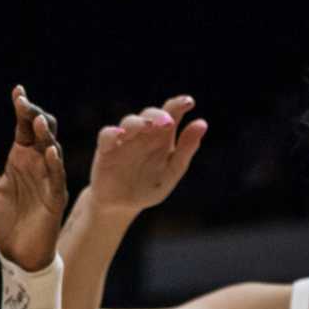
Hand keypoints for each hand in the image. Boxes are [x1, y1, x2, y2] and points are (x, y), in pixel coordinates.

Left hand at [0, 85, 66, 272]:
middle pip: (41, 131)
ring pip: (52, 149)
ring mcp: (48, 179)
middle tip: (22, 102)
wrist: (15, 252)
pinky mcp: (55, 197)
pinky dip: (54, 164)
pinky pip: (57, 177)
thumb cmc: (3, 219)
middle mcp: (37, 163)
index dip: (22, 108)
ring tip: (36, 121)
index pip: (24, 126)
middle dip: (33, 115)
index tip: (17, 91)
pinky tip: (49, 151)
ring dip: (45, 135)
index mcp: (21, 157)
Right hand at [90, 97, 206, 219]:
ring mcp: (124, 140)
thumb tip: (202, 123)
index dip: (178, 105)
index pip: (171, 114)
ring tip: (148, 126)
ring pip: (129, 122)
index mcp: (162, 137)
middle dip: (158, 115)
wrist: (120, 206)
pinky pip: (107, 136)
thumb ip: (186, 150)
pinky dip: (112, 133)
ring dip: (139, 122)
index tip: (189, 102)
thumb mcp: (171, 172)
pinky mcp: (106, 150)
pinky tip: (120, 134)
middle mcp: (143, 135)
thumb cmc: (148, 187)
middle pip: (150, 115)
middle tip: (168, 122)